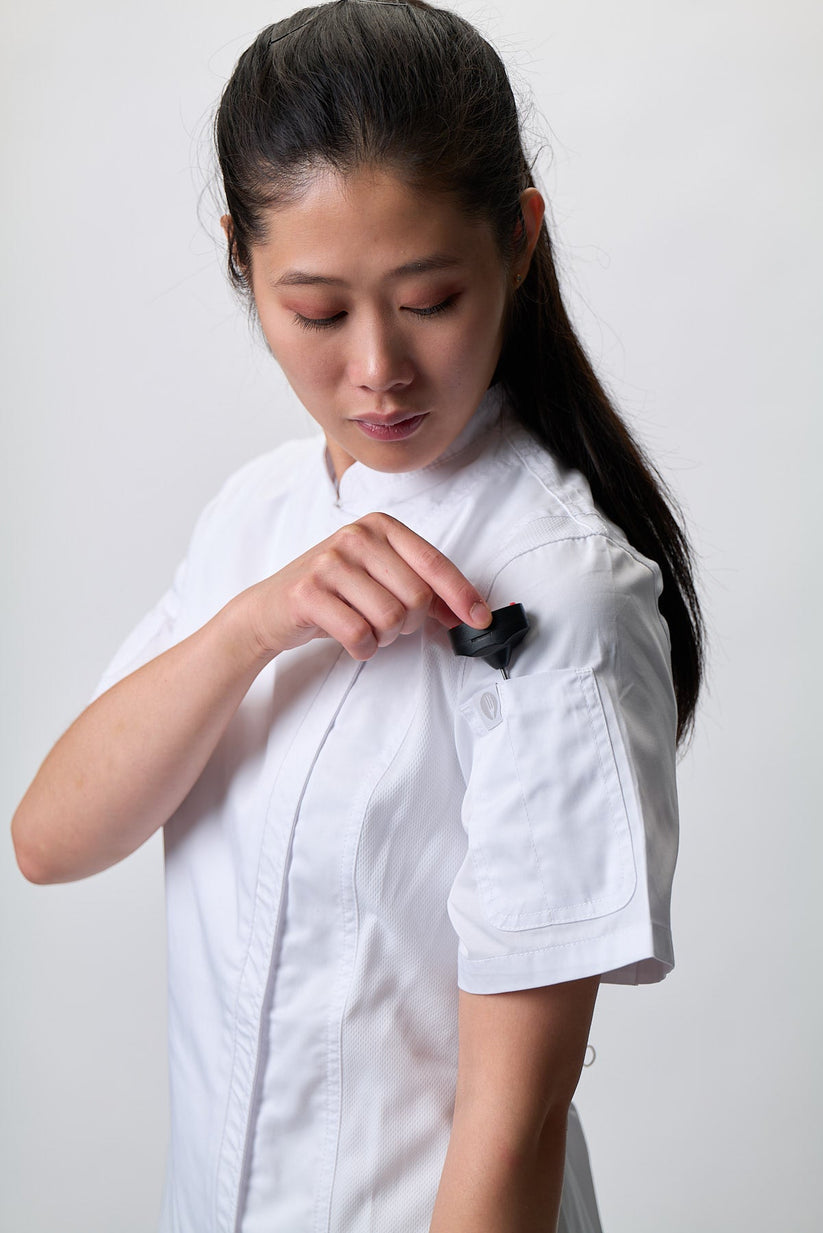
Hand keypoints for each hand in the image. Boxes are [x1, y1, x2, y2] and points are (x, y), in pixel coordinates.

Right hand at [244, 511, 491, 660]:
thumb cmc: (333, 594)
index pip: (433, 562)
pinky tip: (353, 641)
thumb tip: (467, 611)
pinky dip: (363, 649)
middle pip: (416, 597)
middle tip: (389, 625)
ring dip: (385, 638)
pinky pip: (359, 634)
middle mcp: (356, 537)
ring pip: (391, 618)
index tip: (480, 618)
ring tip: (366, 629)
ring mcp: (330, 562)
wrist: (270, 607)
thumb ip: (422, 589)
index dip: (461, 594)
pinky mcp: (308, 592)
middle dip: (410, 624)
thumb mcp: (378, 580)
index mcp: (379, 526)